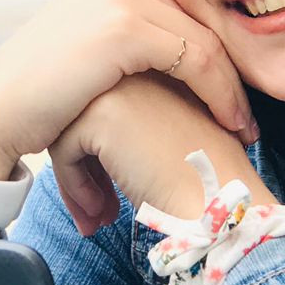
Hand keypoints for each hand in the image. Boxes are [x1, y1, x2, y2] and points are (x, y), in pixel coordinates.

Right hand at [0, 0, 257, 179]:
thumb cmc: (45, 93)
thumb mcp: (96, 47)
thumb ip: (138, 35)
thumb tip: (189, 53)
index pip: (186, 8)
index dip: (218, 54)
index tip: (237, 98)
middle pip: (200, 20)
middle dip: (229, 71)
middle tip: (249, 117)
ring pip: (206, 41)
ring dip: (232, 89)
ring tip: (244, 128)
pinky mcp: (125, 23)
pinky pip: (197, 58)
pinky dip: (221, 94)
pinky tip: (231, 124)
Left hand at [48, 74, 277, 237]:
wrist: (221, 202)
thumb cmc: (209, 184)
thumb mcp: (173, 142)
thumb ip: (138, 132)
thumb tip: (92, 154)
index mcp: (160, 72)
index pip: (110, 106)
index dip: (106, 154)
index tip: (113, 193)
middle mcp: (139, 67)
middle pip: (85, 115)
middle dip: (87, 167)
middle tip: (98, 208)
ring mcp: (120, 84)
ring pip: (69, 129)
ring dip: (77, 180)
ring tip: (96, 217)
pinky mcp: (103, 111)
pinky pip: (64, 148)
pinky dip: (75, 185)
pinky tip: (100, 213)